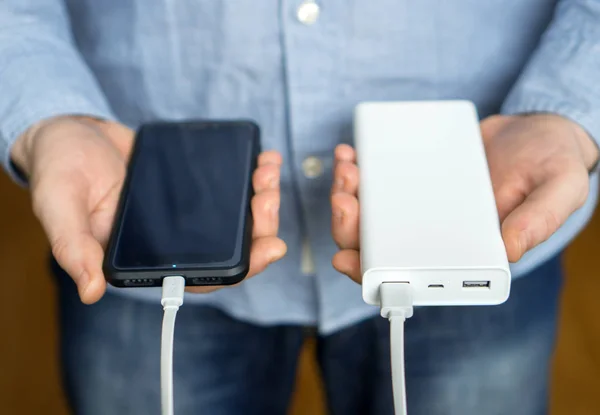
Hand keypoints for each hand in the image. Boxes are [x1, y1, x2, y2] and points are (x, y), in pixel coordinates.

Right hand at [12, 116, 285, 302]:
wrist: (70, 132)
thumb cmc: (59, 170)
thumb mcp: (59, 207)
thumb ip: (74, 247)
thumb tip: (90, 292)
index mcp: (144, 256)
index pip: (199, 275)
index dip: (239, 269)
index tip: (270, 248)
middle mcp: (171, 239)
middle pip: (229, 246)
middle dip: (259, 226)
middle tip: (268, 199)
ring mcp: (185, 211)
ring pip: (234, 217)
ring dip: (259, 199)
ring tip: (267, 173)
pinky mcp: (192, 183)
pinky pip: (227, 185)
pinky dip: (249, 172)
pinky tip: (263, 157)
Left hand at [331, 114, 598, 282]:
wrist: (537, 131)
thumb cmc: (551, 165)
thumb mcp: (559, 189)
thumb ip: (538, 219)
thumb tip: (509, 249)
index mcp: (465, 253)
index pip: (413, 276)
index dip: (374, 275)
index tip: (347, 259)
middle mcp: (435, 235)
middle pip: (377, 246)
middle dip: (350, 226)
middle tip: (345, 198)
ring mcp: (420, 208)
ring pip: (369, 216)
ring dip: (347, 197)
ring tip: (348, 168)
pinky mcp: (412, 181)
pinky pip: (376, 183)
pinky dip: (359, 172)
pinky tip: (352, 155)